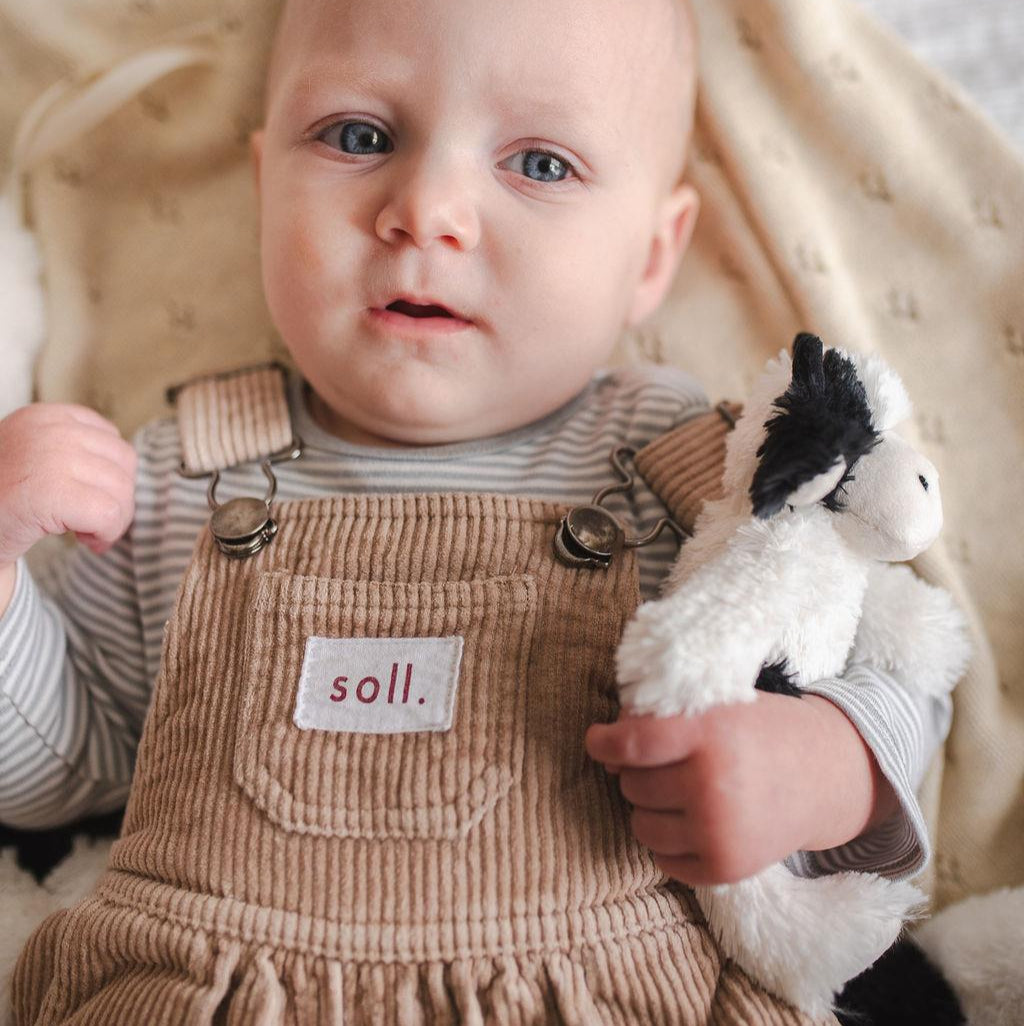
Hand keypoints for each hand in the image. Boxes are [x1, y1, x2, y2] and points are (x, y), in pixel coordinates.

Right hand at [0, 403, 136, 570]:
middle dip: (118, 498)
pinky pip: (109, 515)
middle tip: (91, 520)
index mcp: (45, 416)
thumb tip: (129, 471)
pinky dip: (105, 534)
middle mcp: (50, 430)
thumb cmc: (2, 499)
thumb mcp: (35, 456)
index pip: (111, 438)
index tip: (88, 495)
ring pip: (122, 491)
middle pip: (124, 463)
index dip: (110, 474)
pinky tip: (84, 540)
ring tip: (83, 530)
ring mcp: (50, 458)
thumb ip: (74, 451)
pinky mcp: (51, 493)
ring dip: (112, 520)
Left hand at [584, 692, 895, 885]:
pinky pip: (662, 860)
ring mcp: (720, 832)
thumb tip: (606, 753)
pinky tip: (697, 820)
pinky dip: (670, 842)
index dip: (603, 742)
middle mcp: (712, 785)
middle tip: (674, 763)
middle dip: (640, 772)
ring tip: (686, 791)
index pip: (631, 744)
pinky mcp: (726, 868)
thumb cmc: (757, 730)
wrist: (824, 775)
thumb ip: (659, 718)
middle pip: (632, 784)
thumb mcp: (715, 704)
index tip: (598, 741)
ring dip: (652, 808)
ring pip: (640, 825)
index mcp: (709, 734)